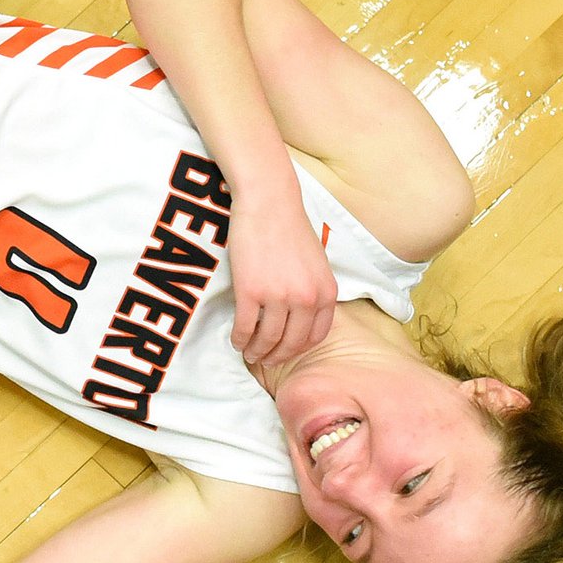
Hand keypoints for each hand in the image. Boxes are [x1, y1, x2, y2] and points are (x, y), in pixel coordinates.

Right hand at [228, 197, 336, 366]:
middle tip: (264, 360)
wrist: (269, 203)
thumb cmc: (290, 227)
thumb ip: (314, 290)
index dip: (298, 350)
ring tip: (248, 352)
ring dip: (256, 351)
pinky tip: (237, 339)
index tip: (285, 352)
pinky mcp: (251, 292)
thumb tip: (301, 317)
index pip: (316, 337)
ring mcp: (278, 296)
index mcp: (326, 293)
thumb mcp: (316, 264)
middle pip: (291, 344)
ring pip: (268, 340)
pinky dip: (239, 338)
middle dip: (276, 356)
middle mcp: (306, 298)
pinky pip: (244, 327)